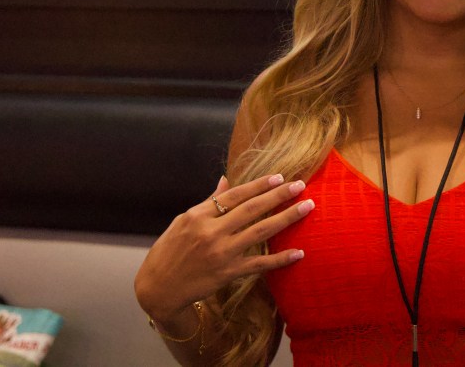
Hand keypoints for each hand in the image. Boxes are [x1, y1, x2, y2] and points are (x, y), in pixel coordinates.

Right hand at [134, 173, 313, 323]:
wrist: (157, 288)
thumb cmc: (169, 251)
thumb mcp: (183, 221)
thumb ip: (208, 202)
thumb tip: (226, 180)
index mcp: (198, 216)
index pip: (234, 195)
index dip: (259, 185)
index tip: (279, 177)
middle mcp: (211, 232)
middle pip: (252, 209)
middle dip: (278, 195)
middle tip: (300, 185)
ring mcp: (221, 253)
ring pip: (260, 231)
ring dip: (286, 218)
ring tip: (306, 207)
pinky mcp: (228, 273)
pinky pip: (259, 265)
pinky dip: (280, 259)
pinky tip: (299, 252)